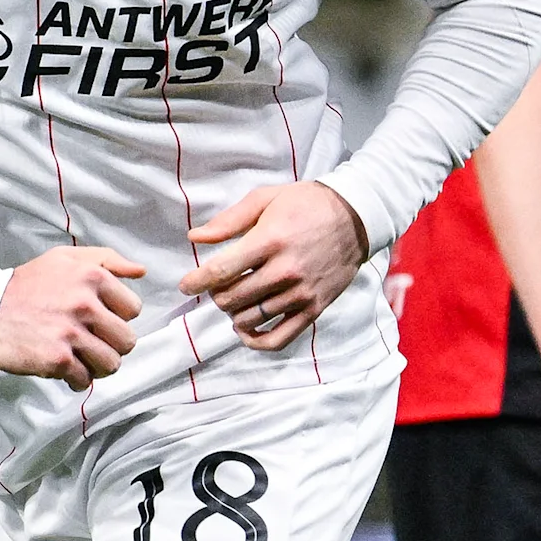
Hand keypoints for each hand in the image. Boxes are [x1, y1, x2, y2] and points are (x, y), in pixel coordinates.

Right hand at [0, 247, 144, 389]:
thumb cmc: (27, 284)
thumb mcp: (65, 258)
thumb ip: (107, 260)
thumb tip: (141, 271)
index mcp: (92, 276)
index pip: (133, 309)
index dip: (118, 317)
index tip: (100, 320)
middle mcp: (84, 303)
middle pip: (127, 341)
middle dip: (111, 345)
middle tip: (92, 343)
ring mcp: (70, 333)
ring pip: (111, 364)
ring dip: (97, 366)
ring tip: (81, 358)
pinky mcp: (56, 359)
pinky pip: (85, 380)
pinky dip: (77, 379)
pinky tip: (65, 368)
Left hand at [180, 183, 370, 351]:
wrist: (355, 217)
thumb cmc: (306, 203)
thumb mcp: (266, 198)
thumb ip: (229, 221)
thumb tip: (194, 238)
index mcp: (270, 240)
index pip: (221, 271)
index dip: (196, 281)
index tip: (185, 285)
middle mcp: (285, 270)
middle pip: (232, 298)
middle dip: (216, 295)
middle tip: (218, 286)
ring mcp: (301, 293)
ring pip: (250, 318)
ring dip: (233, 313)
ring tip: (234, 301)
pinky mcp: (314, 309)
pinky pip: (279, 338)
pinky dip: (256, 341)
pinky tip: (245, 331)